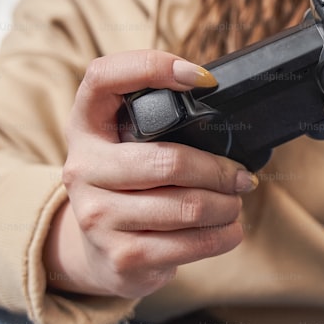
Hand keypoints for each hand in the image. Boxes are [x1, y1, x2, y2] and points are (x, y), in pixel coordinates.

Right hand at [45, 50, 257, 299]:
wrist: (100, 254)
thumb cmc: (130, 186)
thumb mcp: (128, 145)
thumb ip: (158, 120)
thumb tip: (217, 99)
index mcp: (86, 126)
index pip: (104, 76)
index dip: (151, 66)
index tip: (203, 79)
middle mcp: (82, 168)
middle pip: (169, 160)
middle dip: (220, 169)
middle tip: (240, 175)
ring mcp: (97, 216)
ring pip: (188, 207)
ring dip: (227, 204)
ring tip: (235, 201)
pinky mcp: (121, 256)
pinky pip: (190, 245)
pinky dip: (223, 235)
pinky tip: (228, 229)